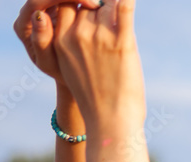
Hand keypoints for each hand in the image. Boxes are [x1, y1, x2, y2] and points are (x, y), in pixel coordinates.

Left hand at [14, 1, 99, 87]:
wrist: (67, 73)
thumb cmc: (58, 72)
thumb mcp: (48, 63)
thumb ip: (41, 42)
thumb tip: (38, 15)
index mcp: (24, 24)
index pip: (39, 0)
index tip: (91, 5)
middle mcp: (31, 12)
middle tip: (97, 2)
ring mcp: (44, 8)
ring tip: (99, 4)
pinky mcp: (55, 7)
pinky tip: (96, 5)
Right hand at [53, 0, 145, 136]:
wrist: (109, 121)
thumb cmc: (94, 97)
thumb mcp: (70, 65)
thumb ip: (73, 40)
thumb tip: (85, 19)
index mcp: (59, 40)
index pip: (64, 3)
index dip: (79, 4)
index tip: (91, 10)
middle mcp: (76, 34)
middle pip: (86, 2)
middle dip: (98, 7)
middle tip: (108, 21)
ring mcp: (98, 37)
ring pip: (107, 4)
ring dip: (115, 9)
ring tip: (120, 24)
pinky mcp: (122, 43)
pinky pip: (125, 7)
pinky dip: (127, 1)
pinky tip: (130, 0)